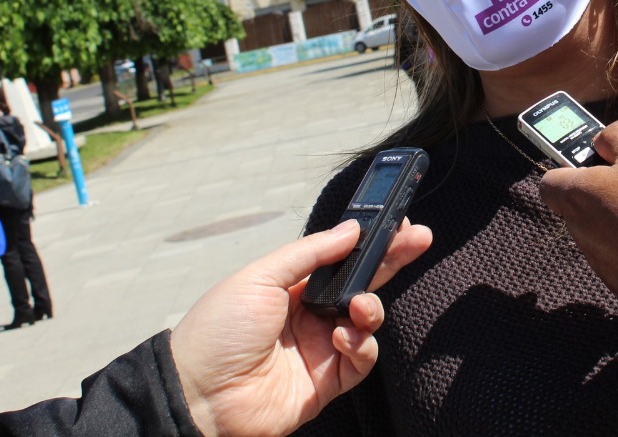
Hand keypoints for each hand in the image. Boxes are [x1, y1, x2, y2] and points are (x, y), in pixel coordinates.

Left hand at [170, 218, 431, 436]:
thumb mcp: (260, 277)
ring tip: (360, 306)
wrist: (199, 396)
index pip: (341, 258)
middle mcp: (310, 314)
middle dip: (392, 260)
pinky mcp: (328, 381)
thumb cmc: (219, 330)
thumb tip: (352, 229)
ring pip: (367, 321)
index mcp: (292, 286)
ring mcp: (320, 348)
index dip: (369, 241)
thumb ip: (309, 253)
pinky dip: (361, 345)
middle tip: (418, 239)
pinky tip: (343, 338)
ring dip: (372, 307)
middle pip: (362, 282)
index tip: (397, 222)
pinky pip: (361, 359)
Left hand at [539, 120, 617, 301]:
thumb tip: (602, 142)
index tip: (598, 160)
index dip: (571, 165)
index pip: (550, 180)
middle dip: (613, 189)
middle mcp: (581, 230)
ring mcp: (600, 259)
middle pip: (587, 202)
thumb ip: (614, 136)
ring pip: (614, 226)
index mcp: (577, 196)